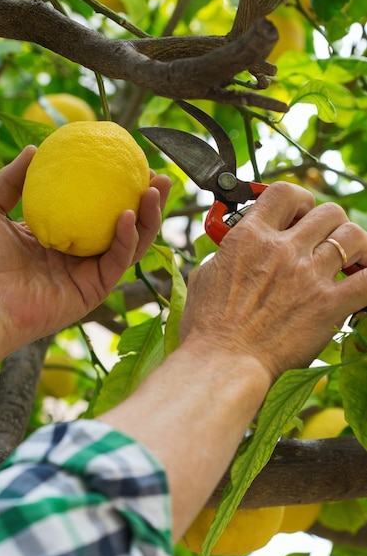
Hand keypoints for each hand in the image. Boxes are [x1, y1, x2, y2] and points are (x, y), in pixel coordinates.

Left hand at [0, 146, 170, 353]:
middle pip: (124, 226)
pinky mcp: (94, 291)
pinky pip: (118, 262)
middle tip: (157, 176)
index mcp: (59, 235)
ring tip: (156, 189)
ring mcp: (89, 274)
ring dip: (149, 217)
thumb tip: (34, 148)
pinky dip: (129, 239)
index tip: (129, 162)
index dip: (116, 187)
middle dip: (146, 201)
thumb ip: (11, 179)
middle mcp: (79, 255)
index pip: (97, 209)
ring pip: (131, 244)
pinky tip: (130, 214)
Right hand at [180, 181, 366, 380]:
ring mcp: (308, 276)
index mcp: (250, 238)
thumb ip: (225, 255)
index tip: (300, 212)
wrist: (222, 363)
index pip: (285, 192)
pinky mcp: (328, 306)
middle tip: (324, 241)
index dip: (300, 198)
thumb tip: (231, 251)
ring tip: (348, 260)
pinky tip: (362, 280)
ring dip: (354, 245)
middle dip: (330, 223)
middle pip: (328, 212)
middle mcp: (282, 250)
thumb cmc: (207, 327)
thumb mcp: (204, 277)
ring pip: (353, 236)